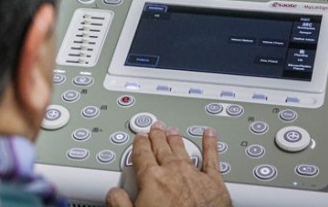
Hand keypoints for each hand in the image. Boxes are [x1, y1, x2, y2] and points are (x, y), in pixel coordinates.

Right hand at [106, 122, 231, 206]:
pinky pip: (211, 158)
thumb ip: (120, 203)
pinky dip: (210, 144)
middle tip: (155, 128)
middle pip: (161, 147)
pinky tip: (209, 134)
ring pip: (182, 149)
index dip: (139, 144)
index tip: (139, 138)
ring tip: (172, 130)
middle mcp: (172, 172)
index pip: (142, 154)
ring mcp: (193, 175)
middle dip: (156, 136)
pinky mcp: (214, 182)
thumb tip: (113, 193)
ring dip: (175, 138)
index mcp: (151, 179)